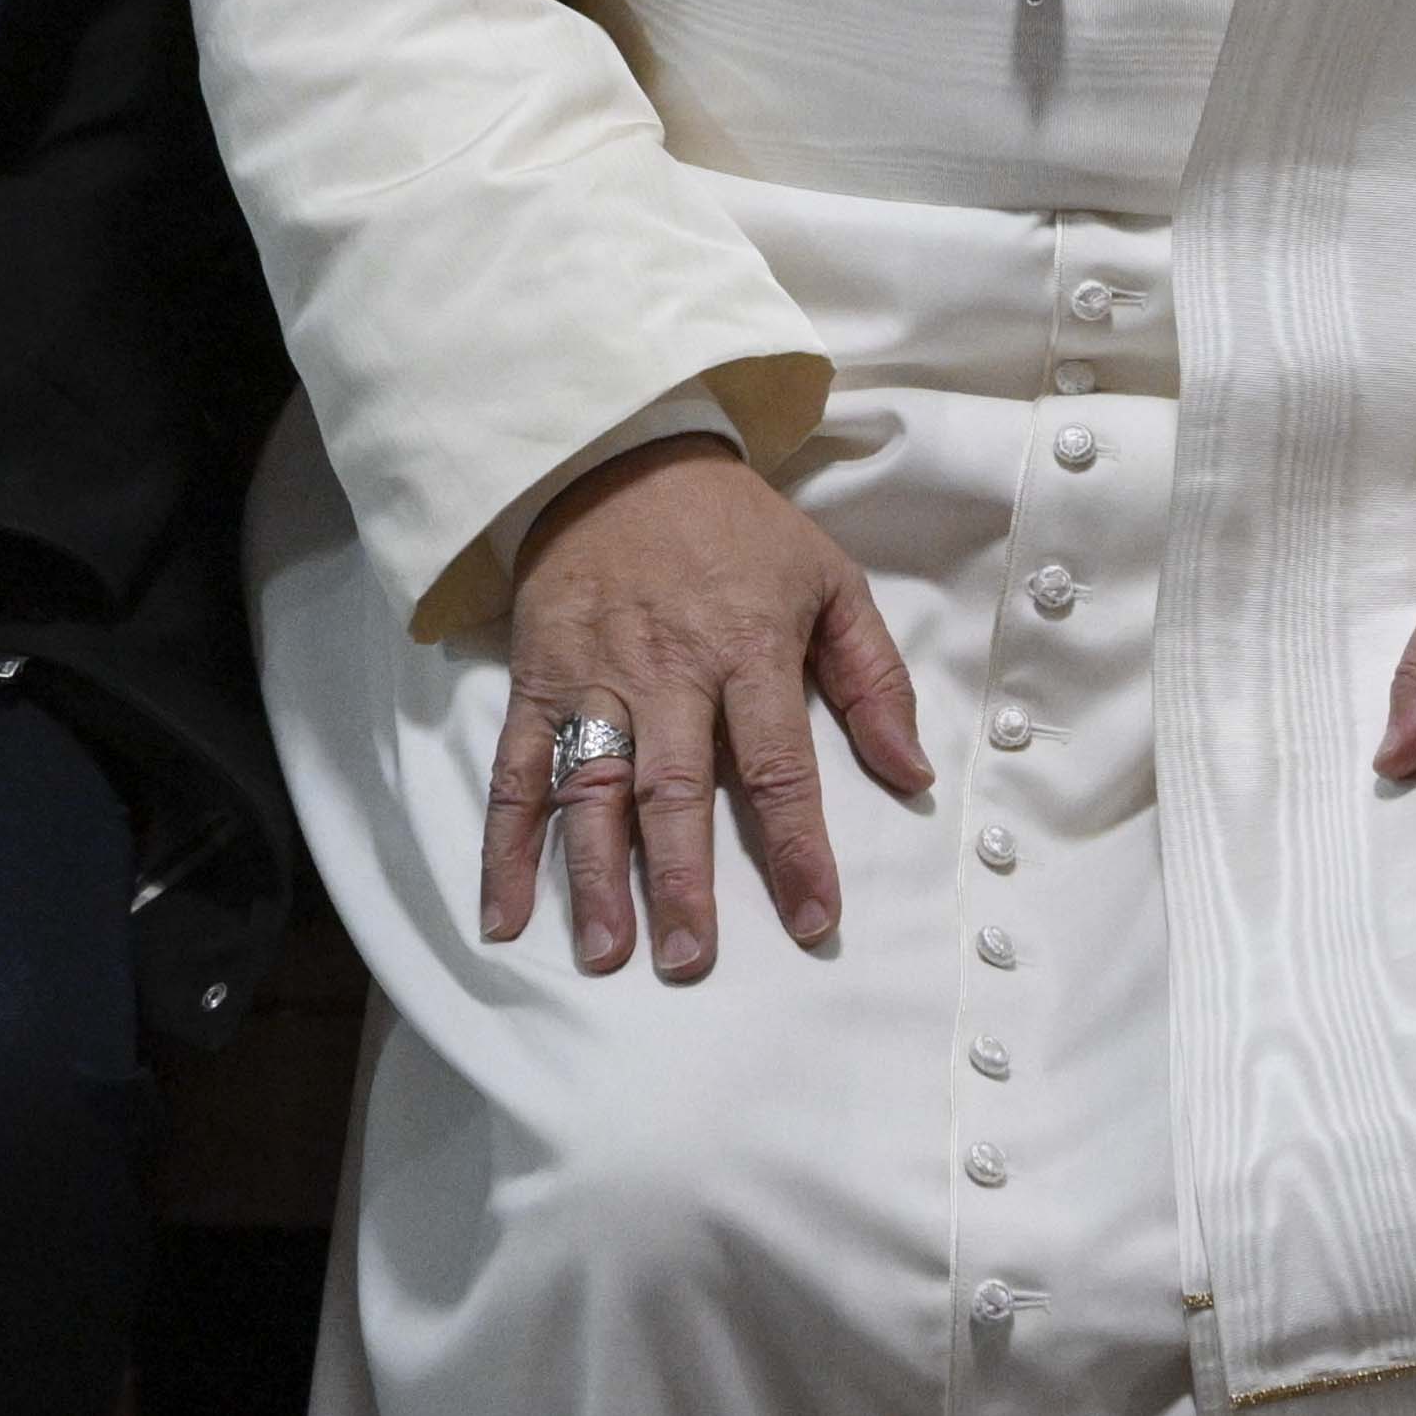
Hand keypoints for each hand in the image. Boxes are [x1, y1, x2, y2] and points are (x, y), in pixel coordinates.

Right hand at [496, 432, 929, 979]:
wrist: (623, 456)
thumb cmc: (739, 532)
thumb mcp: (830, 579)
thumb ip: (875, 679)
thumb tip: (912, 775)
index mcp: (747, 646)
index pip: (778, 763)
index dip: (796, 846)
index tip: (814, 919)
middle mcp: (665, 669)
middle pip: (673, 786)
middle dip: (681, 878)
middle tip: (689, 959)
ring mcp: (591, 678)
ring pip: (589, 787)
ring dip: (593, 876)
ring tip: (605, 952)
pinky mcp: (535, 679)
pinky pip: (513, 769)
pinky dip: (503, 846)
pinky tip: (504, 915)